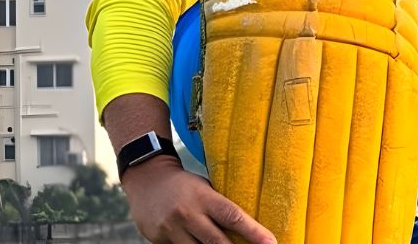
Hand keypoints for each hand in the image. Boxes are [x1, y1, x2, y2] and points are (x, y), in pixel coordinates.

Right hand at [121, 154, 275, 243]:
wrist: (146, 180)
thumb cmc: (184, 185)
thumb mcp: (205, 188)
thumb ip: (220, 207)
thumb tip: (247, 227)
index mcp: (204, 197)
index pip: (234, 217)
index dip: (254, 232)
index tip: (271, 243)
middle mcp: (188, 214)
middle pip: (217, 242)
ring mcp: (172, 229)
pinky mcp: (160, 240)